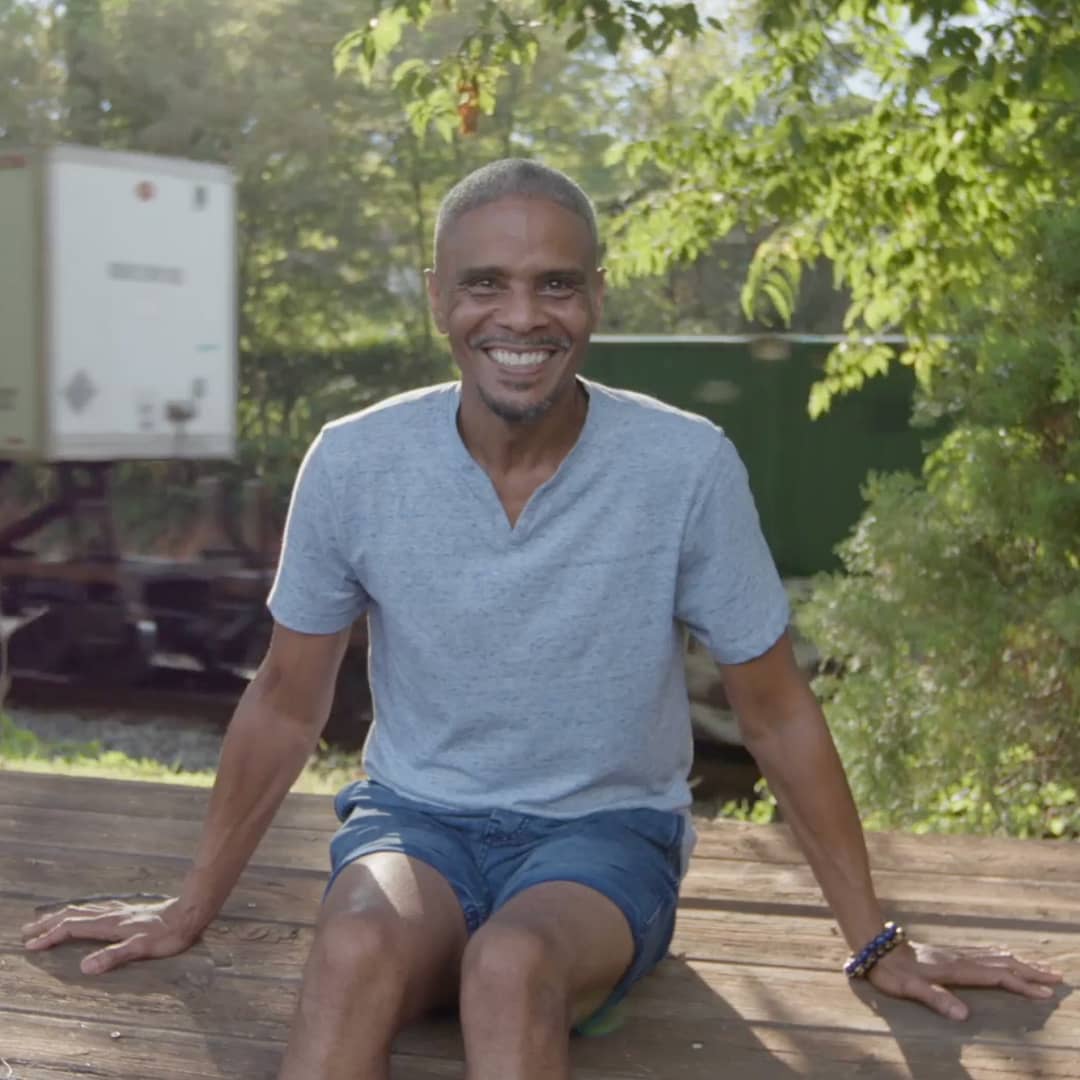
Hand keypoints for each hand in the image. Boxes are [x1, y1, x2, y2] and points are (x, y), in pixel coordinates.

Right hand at [21, 895, 200, 975]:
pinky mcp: (128, 911)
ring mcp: (119, 911)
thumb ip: (114, 957)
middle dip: (49, 923)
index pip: (72, 928)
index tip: (31, 945)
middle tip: (27, 931)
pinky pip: (95, 909)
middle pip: (73, 916)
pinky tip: (85, 914)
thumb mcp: (142, 948)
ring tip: (47, 920)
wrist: (191, 912)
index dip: (51, 936)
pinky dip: (80, 913)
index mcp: (110, 924)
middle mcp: (111, 915)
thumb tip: (84, 967)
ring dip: (62, 916)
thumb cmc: (169, 934)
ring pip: (83, 911)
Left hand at [865, 940, 1062, 1020]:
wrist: (875, 946)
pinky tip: (1005, 958)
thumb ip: (935, 999)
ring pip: (995, 957)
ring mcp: (955, 955)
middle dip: (1030, 971)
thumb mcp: (909, 988)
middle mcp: (960, 959)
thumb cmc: (890, 971)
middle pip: (1002, 963)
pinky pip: (984, 955)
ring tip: (1041, 968)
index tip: (1046, 993)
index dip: (1022, 984)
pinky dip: (1003, 958)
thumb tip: (964, 1016)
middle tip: (1058, 978)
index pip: (997, 976)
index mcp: (956, 970)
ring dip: (1020, 963)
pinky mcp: (949, 955)